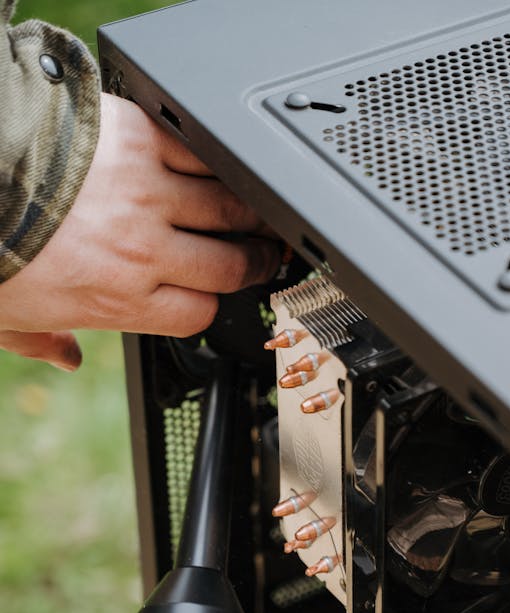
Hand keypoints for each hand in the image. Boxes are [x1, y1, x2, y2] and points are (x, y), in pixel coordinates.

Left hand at [0, 93, 280, 368]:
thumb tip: (65, 357)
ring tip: (259, 211)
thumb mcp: (4, 315)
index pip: (199, 312)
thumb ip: (43, 341)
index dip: (210, 303)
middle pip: (228, 265)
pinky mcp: (140, 139)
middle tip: (265, 254)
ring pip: (227, 208)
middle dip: (254, 262)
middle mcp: (143, 251)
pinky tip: (225, 164)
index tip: (214, 294)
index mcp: (118, 299)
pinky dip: (218, 160)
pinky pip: (201, 154)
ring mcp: (147, 193)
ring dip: (249, 212)